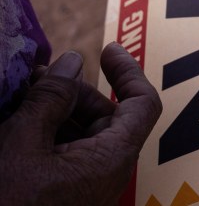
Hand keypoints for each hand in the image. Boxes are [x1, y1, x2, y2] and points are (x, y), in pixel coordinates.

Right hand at [0, 43, 161, 205]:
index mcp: (112, 158)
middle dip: (73, 92)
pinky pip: (63, 155)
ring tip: (20, 96)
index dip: (128, 72)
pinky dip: (46, 134)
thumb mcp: (21, 144)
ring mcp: (85, 186)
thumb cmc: (7, 200)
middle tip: (36, 76)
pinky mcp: (63, 196)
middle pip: (107, 115)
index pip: (142, 104)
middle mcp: (106, 172)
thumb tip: (72, 62)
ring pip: (81, 134)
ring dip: (55, 112)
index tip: (107, 49)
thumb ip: (50, 99)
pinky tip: (17, 121)